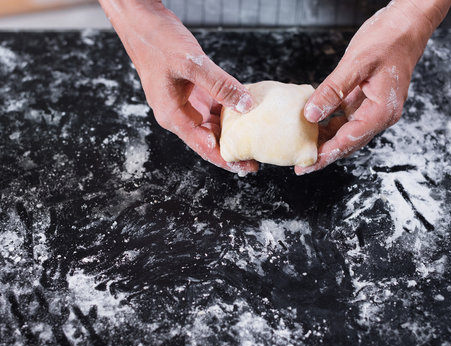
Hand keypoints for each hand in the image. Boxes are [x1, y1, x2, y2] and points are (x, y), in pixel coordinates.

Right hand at [99, 0, 257, 173]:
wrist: (140, 19)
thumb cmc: (156, 40)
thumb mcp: (192, 64)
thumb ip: (221, 85)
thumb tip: (245, 105)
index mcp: (172, 115)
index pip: (203, 146)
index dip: (226, 159)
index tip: (247, 168)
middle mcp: (177, 113)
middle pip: (208, 139)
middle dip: (232, 149)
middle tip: (257, 156)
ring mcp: (183, 102)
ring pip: (212, 124)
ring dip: (231, 130)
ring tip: (254, 138)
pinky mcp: (190, 90)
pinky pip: (212, 106)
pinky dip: (228, 109)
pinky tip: (245, 111)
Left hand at [297, 0, 450, 174]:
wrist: (407, 24)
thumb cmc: (388, 39)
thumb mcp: (355, 63)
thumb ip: (332, 91)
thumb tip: (310, 114)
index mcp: (381, 111)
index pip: (349, 140)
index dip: (326, 154)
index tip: (307, 166)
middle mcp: (380, 115)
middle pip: (349, 142)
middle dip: (325, 154)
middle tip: (301, 165)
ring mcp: (375, 109)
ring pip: (347, 132)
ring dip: (326, 140)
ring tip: (304, 147)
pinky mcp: (368, 101)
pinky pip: (347, 119)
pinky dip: (330, 124)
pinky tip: (314, 124)